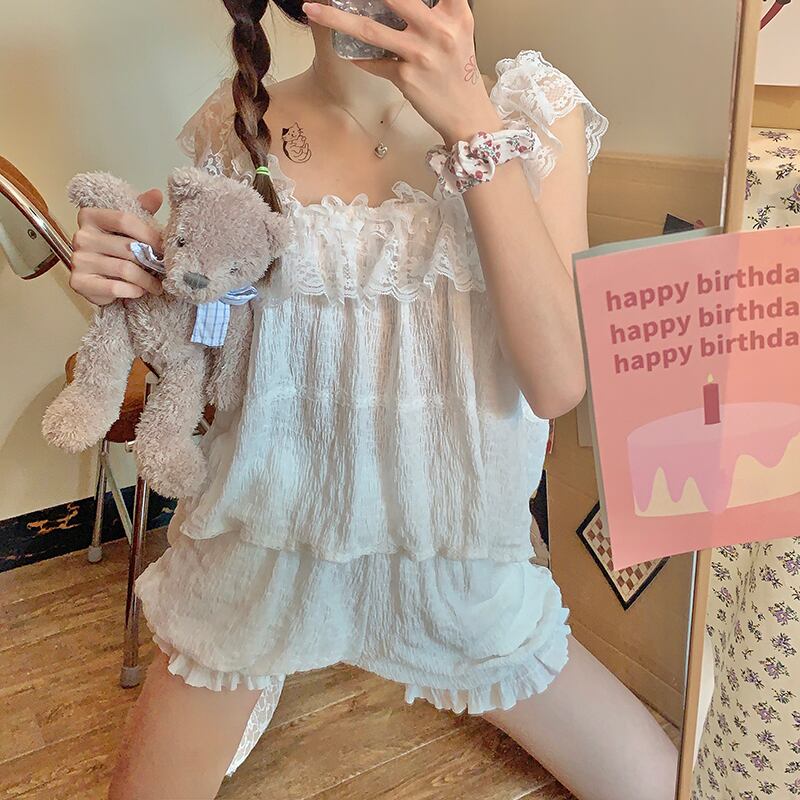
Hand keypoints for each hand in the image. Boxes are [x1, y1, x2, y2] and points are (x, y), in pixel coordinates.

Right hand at [69, 189, 164, 305]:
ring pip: (124, 269)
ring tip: (157, 284)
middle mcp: (81, 236)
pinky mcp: (79, 282)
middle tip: (165, 269)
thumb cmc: (117, 249)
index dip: (149, 234)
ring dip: (147, 280)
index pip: (124, 220)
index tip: (165, 247)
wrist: (100, 279)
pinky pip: (114, 288)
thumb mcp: (129, 226)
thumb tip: (157, 194)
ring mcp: (78, 260)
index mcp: (91, 216)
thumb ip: (142, 208)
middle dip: (152, 261)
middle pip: (127, 247)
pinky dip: (132, 291)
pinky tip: (140, 291)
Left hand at [302, 0, 502, 145]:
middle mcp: (439, 29)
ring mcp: (420, 54)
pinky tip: (350, 54)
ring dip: (336, 18)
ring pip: (370, 30)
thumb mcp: (458, 31)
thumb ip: (438, 10)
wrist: (466, 114)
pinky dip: (360, 58)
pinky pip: (374, 62)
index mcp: (455, 13)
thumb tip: (395, 3)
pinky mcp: (405, 77)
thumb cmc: (459, 71)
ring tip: (312, 10)